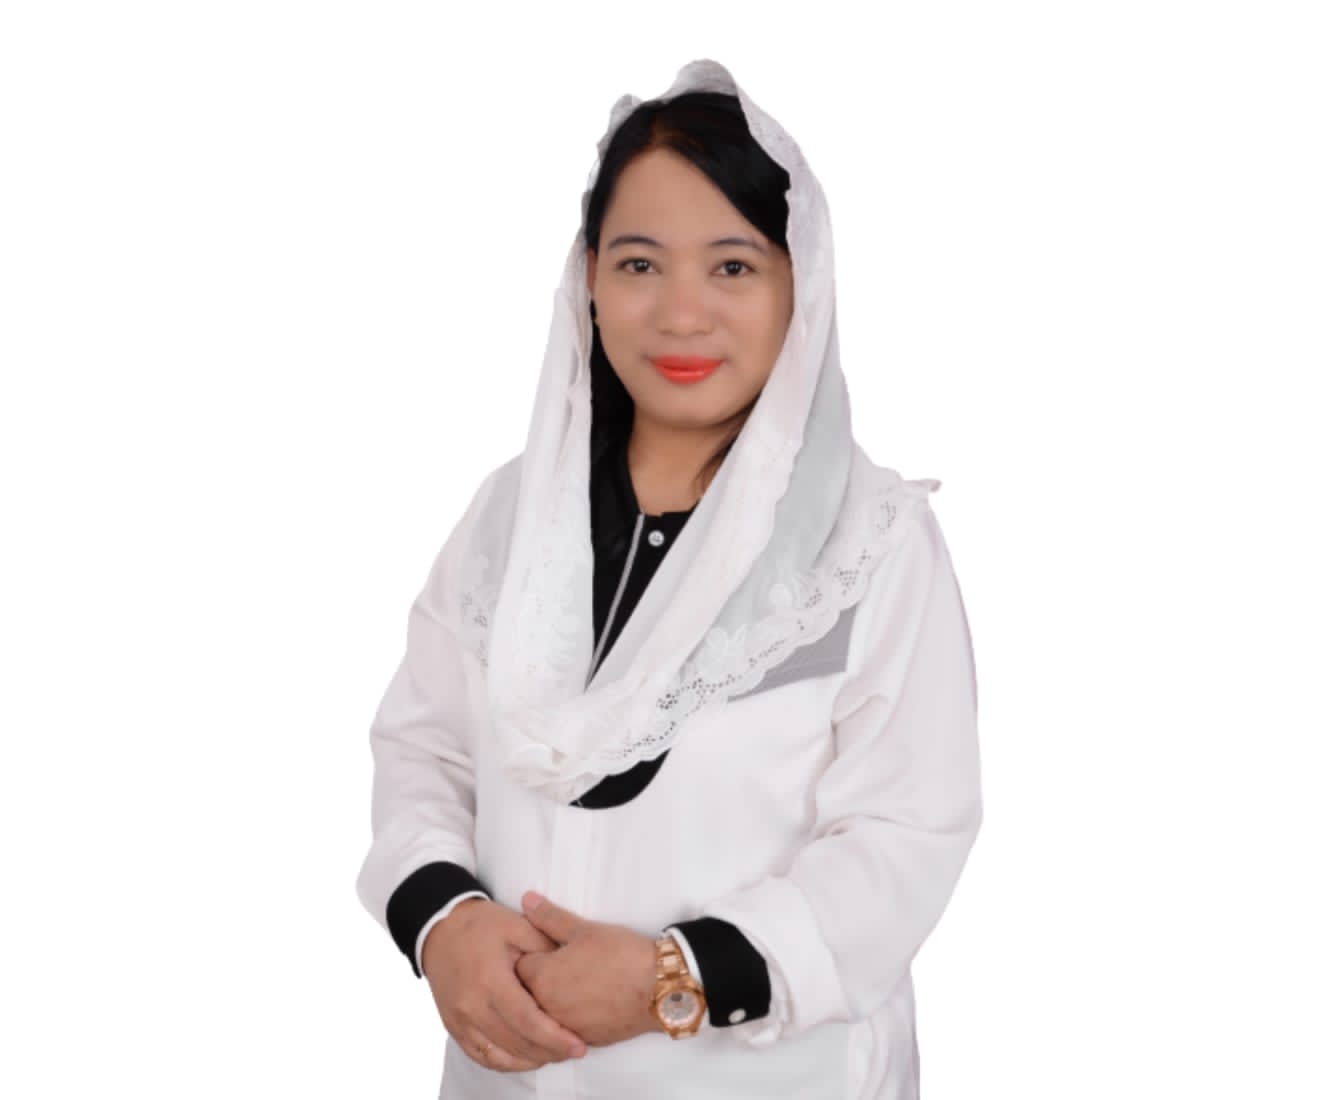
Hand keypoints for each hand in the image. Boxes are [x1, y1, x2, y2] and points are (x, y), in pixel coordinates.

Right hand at [421, 898, 588, 1072]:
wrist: (441, 931)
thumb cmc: (482, 926)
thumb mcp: (518, 925)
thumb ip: (545, 948)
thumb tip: (573, 969)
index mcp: (490, 980)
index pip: (526, 1020)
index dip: (554, 1037)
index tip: (578, 1044)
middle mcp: (472, 1006)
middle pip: (516, 1042)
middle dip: (549, 1051)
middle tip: (575, 1050)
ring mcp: (460, 1021)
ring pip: (499, 1055)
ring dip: (531, 1059)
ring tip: (557, 1054)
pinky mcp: (454, 1028)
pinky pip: (482, 1057)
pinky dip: (507, 1062)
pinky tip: (527, 1057)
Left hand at [515, 891, 661, 1046]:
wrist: (659, 989)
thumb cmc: (621, 955)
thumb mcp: (584, 929)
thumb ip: (549, 916)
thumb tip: (525, 899)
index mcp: (542, 978)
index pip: (517, 965)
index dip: (531, 953)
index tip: (545, 947)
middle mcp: (546, 1008)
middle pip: (527, 993)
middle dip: (537, 979)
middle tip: (561, 963)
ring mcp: (565, 1028)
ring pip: (545, 1013)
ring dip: (551, 1000)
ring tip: (575, 983)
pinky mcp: (584, 1040)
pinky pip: (565, 1029)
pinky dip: (569, 1018)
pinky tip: (587, 1002)